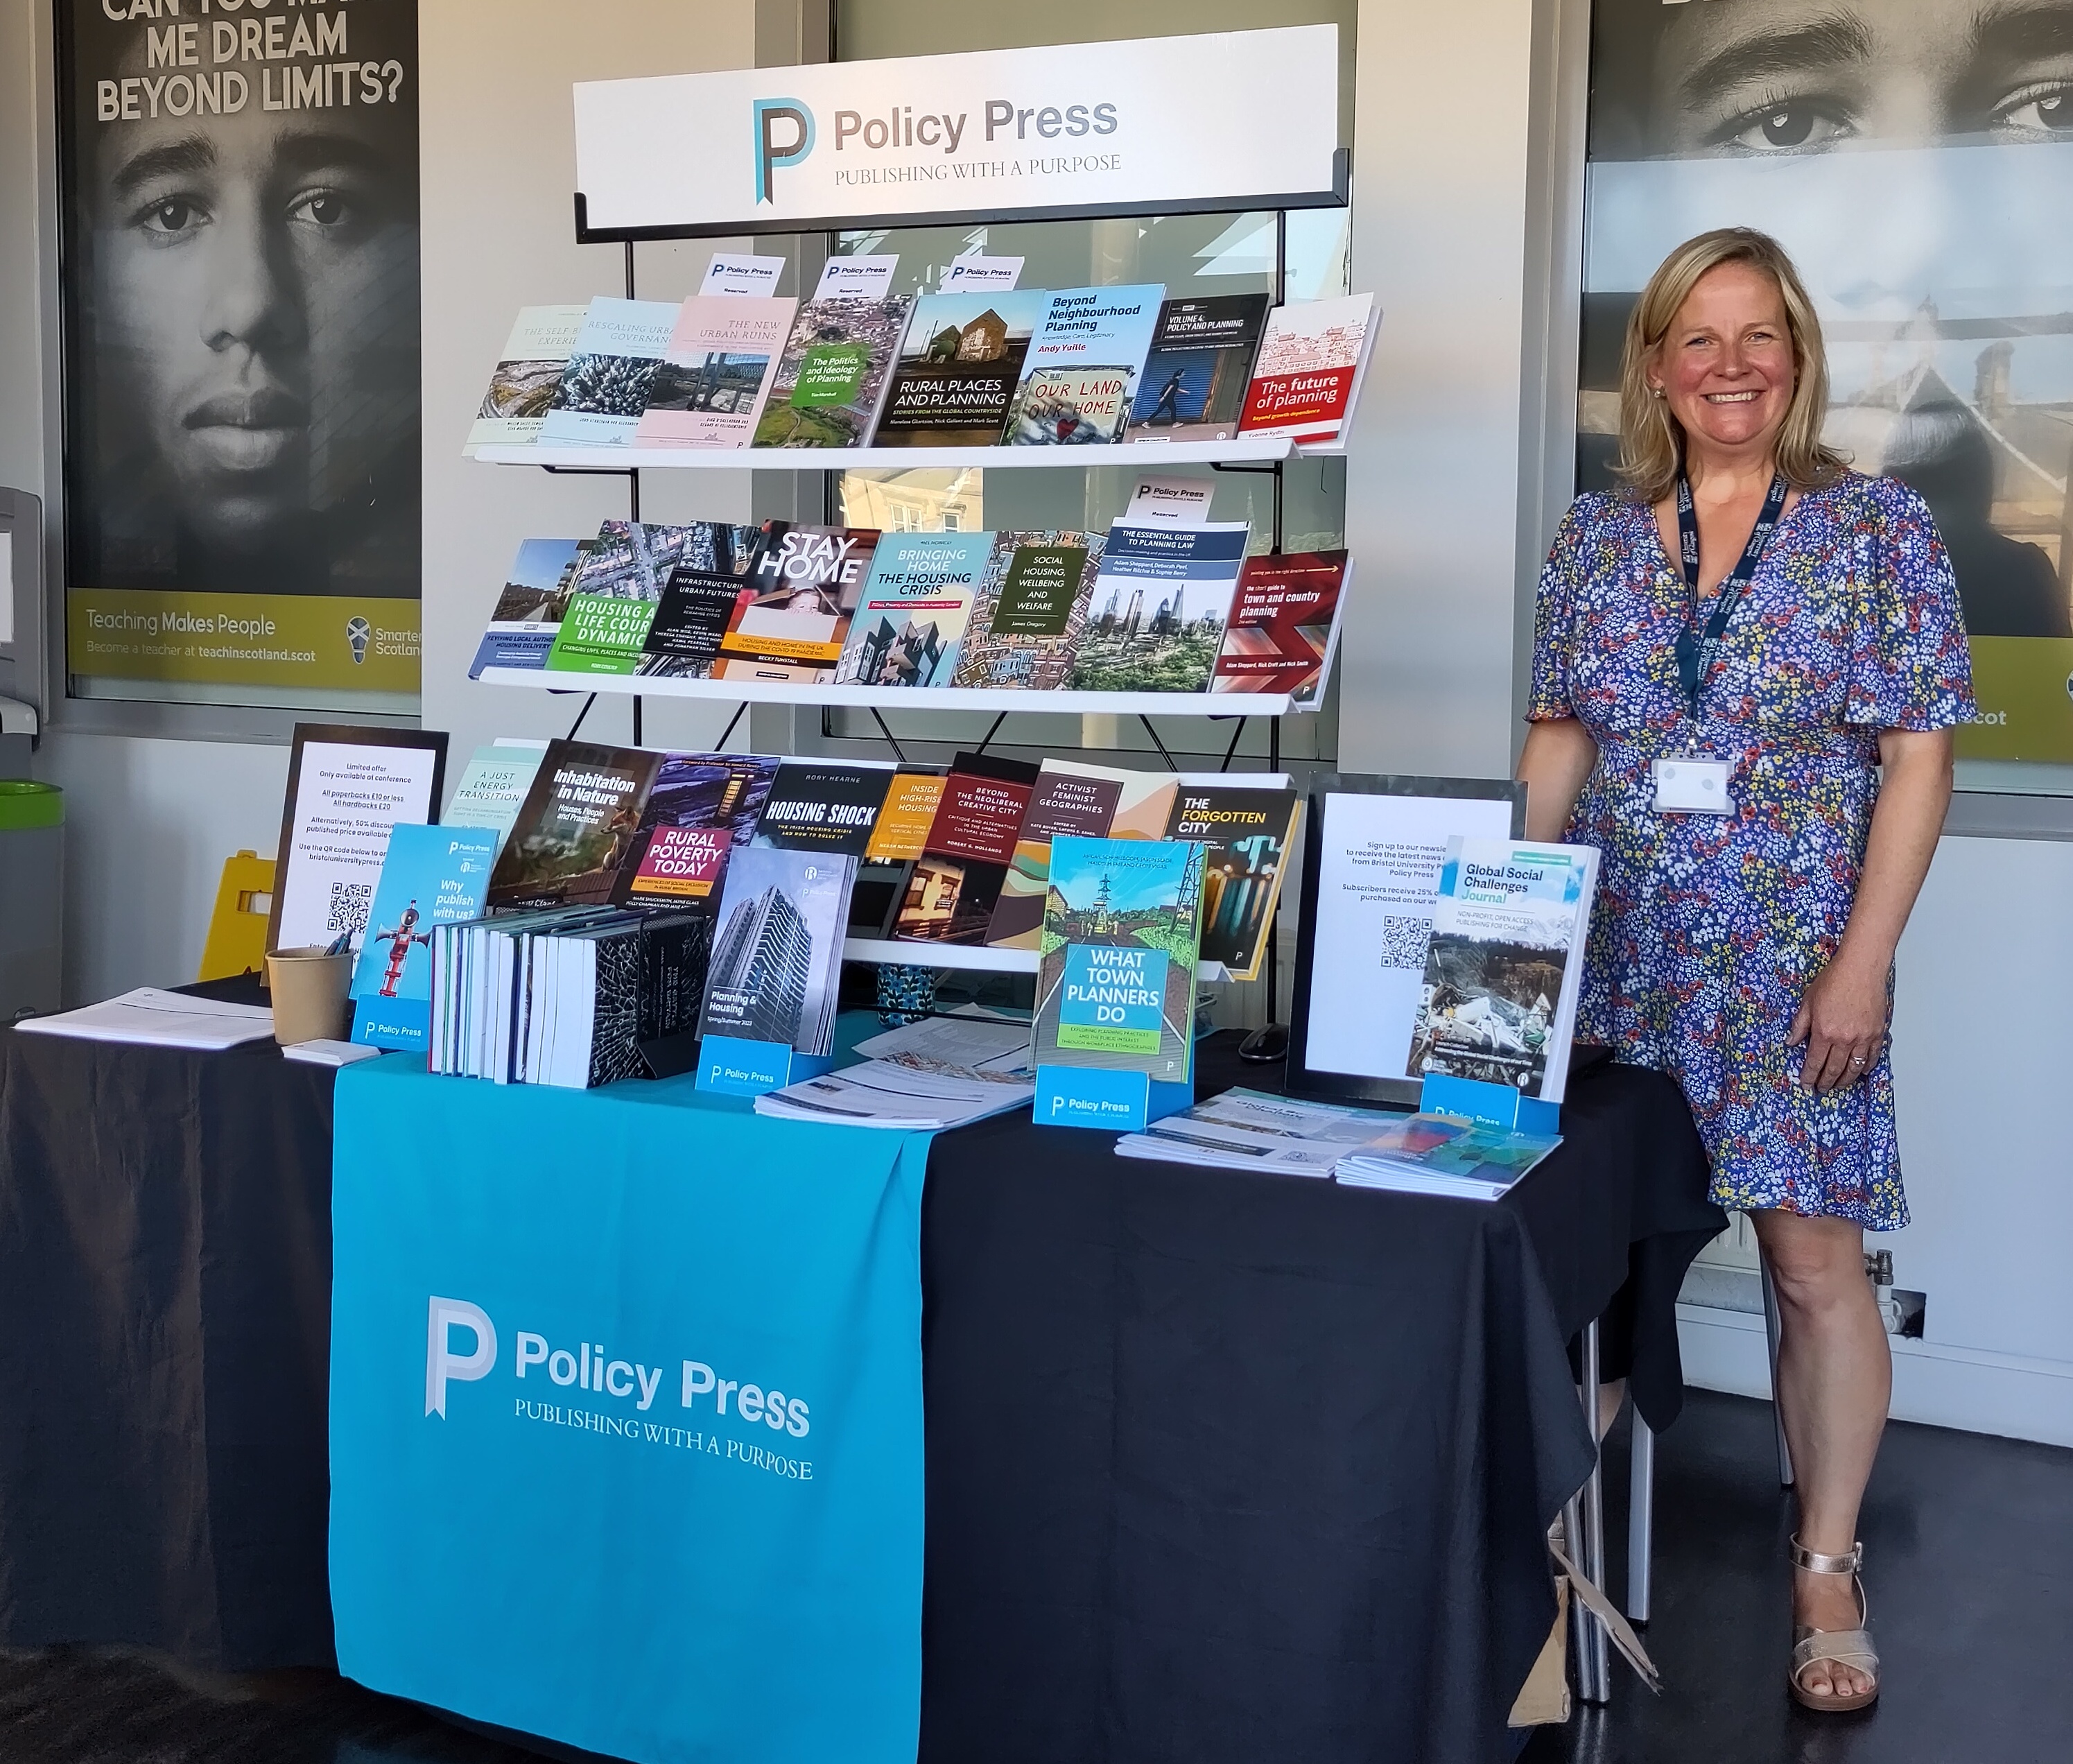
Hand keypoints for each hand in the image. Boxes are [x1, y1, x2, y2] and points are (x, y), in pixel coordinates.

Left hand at [1787, 957, 1886, 1091]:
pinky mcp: (1878, 1033)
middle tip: (1821, 1089)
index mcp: (1824, 1032)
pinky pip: (1872, 1057)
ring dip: (1845, 1080)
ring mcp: (1863, 1038)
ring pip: (1854, 1068)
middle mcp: (1844, 1039)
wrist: (1861, 969)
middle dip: (1826, 1082)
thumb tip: (1790, 1041)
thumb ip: (1799, 1025)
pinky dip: (1866, 1067)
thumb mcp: (1807, 1002)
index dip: (1809, 1076)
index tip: (1805, 1084)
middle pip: (1835, 1070)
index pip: (1815, 1063)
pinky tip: (1860, 1071)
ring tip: (1838, 1085)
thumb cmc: (1834, 980)